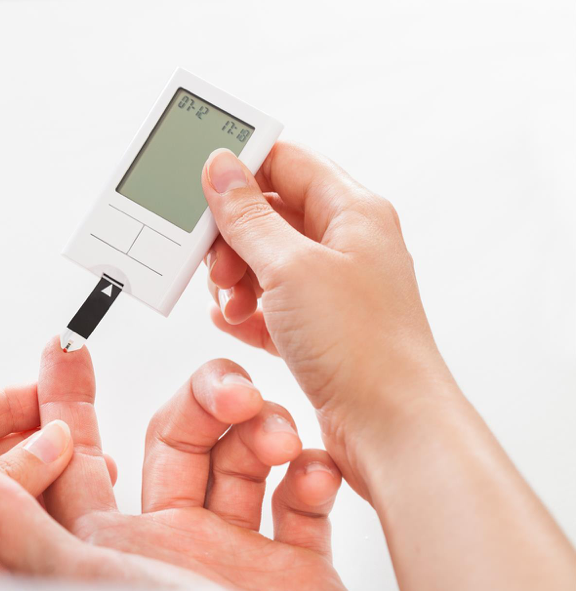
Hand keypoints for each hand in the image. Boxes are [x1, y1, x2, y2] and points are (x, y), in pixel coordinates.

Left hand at [30, 340, 369, 590]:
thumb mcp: (85, 580)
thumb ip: (11, 523)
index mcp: (111, 547)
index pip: (79, 456)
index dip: (66, 400)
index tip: (64, 345)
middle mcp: (171, 547)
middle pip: (179, 440)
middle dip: (203, 402)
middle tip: (230, 394)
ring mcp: (234, 558)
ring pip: (243, 461)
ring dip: (263, 435)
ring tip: (278, 443)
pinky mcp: (298, 575)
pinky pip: (304, 504)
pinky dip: (315, 479)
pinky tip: (313, 474)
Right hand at [200, 143, 455, 496]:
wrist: (391, 429)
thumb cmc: (362, 347)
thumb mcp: (291, 268)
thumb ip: (247, 216)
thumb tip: (221, 168)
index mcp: (352, 212)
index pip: (286, 161)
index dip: (240, 168)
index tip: (201, 188)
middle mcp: (345, 244)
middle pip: (268, 213)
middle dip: (231, 238)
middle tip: (216, 266)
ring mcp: (332, 288)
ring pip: (265, 261)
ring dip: (235, 279)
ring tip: (232, 305)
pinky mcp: (319, 328)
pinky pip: (270, 303)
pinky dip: (246, 311)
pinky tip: (235, 324)